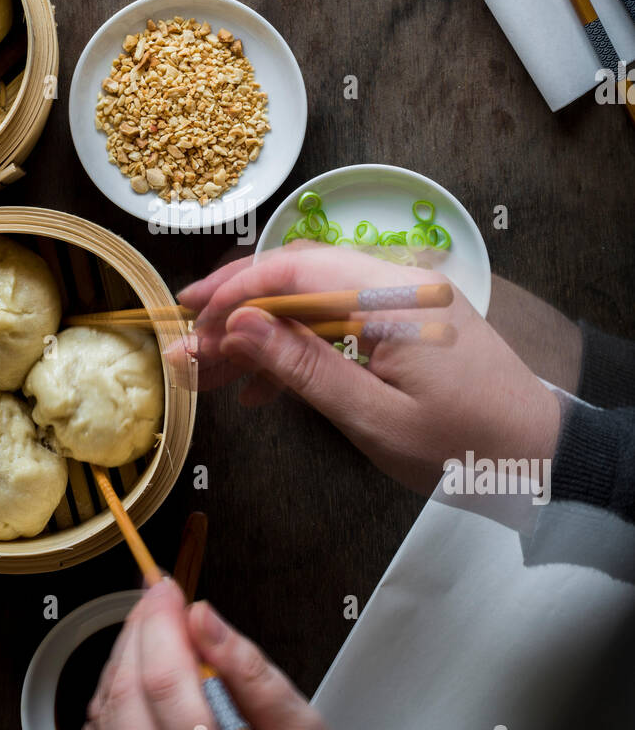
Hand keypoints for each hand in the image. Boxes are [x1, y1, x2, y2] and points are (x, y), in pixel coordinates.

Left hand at [81, 577, 381, 729]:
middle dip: (135, 634)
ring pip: (103, 723)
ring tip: (151, 633)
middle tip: (157, 599)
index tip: (166, 588)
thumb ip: (251, 673)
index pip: (166, 686)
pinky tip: (139, 680)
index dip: (158, 624)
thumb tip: (203, 617)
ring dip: (118, 664)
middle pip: (125, 699)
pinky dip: (112, 705)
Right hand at [178, 243, 561, 494]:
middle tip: (191, 353)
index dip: (234, 293)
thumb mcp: (373, 417)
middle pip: (297, 279)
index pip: (294, 271)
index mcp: (391, 298)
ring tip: (213, 377)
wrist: (539, 458)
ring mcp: (402, 301)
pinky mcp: (405, 323)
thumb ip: (303, 367)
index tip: (190, 323)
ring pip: (311, 301)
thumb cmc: (464, 447)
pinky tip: (262, 389)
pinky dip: (298, 347)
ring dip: (261, 335)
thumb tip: (238, 326)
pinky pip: (338, 320)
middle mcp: (396, 284)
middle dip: (238, 314)